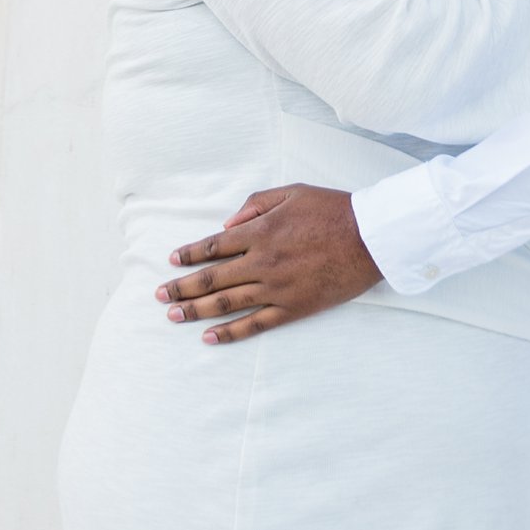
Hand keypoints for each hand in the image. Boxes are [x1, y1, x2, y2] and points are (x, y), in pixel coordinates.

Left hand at [157, 186, 379, 341]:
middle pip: (212, 279)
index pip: (214, 246)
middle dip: (181, 287)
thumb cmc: (332, 210)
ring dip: (195, 311)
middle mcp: (261, 262)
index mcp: (260, 231)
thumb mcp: (291, 192)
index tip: (172, 260)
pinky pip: (254, 324)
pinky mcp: (291, 308)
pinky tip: (208, 337)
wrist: (369, 238)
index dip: (190, 254)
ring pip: (225, 304)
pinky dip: (229, 332)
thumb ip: (255, 205)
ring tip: (173, 316)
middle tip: (160, 296)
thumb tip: (228, 223)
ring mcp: (275, 288)